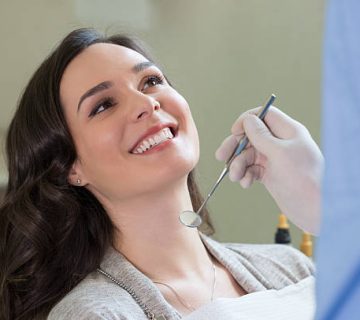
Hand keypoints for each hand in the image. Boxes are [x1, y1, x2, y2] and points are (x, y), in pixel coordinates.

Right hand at [215, 106, 323, 234]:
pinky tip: (246, 183)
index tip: (234, 131)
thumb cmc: (303, 178)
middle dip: (235, 146)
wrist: (313, 209)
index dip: (247, 120)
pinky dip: (246, 175)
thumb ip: (261, 136)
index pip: (264, 115)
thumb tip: (247, 120)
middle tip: (221, 156)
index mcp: (288, 131)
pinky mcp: (270, 174)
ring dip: (238, 165)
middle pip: (251, 136)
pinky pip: (251, 169)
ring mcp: (274, 159)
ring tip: (236, 177)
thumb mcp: (280, 153)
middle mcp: (280, 143)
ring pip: (248, 155)